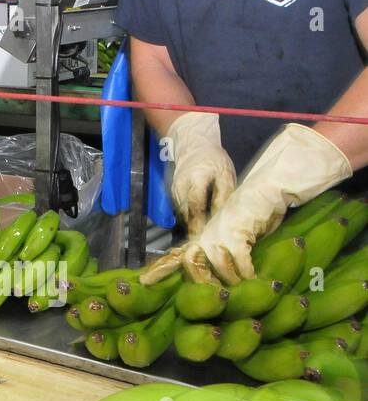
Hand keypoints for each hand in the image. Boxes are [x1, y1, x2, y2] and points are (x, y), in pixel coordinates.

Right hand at [140, 112, 235, 284]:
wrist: (191, 142)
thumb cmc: (213, 158)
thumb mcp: (224, 174)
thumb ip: (223, 196)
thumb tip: (225, 220)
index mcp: (194, 183)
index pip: (197, 210)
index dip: (202, 229)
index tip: (210, 246)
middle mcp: (180, 191)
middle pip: (189, 218)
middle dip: (198, 237)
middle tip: (210, 258)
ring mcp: (174, 194)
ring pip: (185, 218)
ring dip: (194, 233)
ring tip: (207, 252)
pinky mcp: (174, 197)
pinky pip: (183, 214)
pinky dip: (192, 225)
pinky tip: (202, 237)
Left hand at [182, 124, 350, 284]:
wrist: (267, 189)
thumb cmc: (255, 215)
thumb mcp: (237, 236)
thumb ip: (228, 254)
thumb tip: (230, 280)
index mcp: (204, 235)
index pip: (184, 256)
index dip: (179, 272)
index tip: (174, 287)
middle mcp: (206, 233)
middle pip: (192, 262)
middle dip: (205, 283)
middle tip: (223, 296)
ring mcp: (220, 230)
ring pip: (217, 263)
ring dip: (231, 279)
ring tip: (243, 289)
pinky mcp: (238, 229)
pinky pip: (239, 258)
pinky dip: (247, 271)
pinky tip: (255, 278)